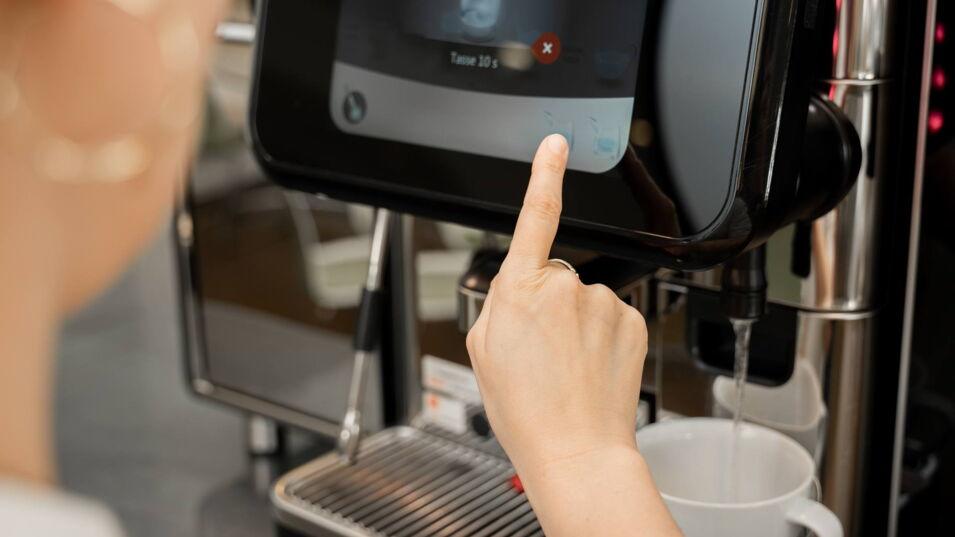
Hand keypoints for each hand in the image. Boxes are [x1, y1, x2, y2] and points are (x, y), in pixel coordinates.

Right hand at [466, 135, 679, 535]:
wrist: (575, 448)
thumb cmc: (526, 409)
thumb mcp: (482, 352)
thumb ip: (497, 306)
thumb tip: (519, 292)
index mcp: (519, 289)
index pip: (534, 215)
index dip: (545, 174)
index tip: (555, 145)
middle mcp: (564, 287)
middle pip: (555, 277)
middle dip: (547, 306)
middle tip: (541, 353)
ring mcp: (602, 302)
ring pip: (585, 300)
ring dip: (576, 325)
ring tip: (566, 368)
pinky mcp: (631, 319)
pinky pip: (611, 316)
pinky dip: (602, 337)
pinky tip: (590, 367)